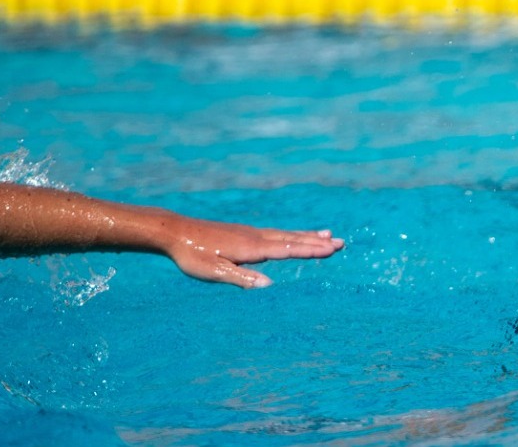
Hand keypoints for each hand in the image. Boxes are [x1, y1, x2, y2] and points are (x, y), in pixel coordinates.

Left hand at [161, 215, 343, 288]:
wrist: (176, 231)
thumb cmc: (193, 255)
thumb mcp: (215, 271)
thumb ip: (242, 278)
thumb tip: (270, 285)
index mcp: (252, 248)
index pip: (287, 249)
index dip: (310, 250)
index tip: (332, 249)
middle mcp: (256, 237)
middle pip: (292, 239)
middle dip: (317, 242)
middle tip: (341, 242)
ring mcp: (251, 233)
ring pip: (286, 234)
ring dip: (308, 236)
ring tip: (327, 233)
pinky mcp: (245, 233)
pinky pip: (276, 233)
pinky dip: (292, 234)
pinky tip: (293, 236)